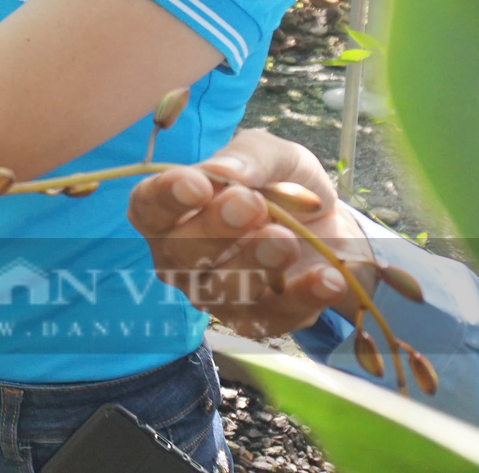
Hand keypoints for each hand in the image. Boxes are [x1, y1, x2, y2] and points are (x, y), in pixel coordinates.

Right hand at [128, 129, 374, 337]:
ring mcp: (215, 295)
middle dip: (215, 229)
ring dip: (255, 263)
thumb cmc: (283, 185)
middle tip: (251, 203)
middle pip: (180, 253)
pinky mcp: (257, 321)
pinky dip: (303, 297)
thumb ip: (249, 158)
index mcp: (171, 211)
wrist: (330, 227)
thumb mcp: (275, 157)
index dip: (167, 197)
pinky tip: (327, 277)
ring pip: (223, 289)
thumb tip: (224, 172)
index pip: (148, 207)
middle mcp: (180, 258)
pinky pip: (274, 316)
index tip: (198, 184)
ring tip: (288, 240)